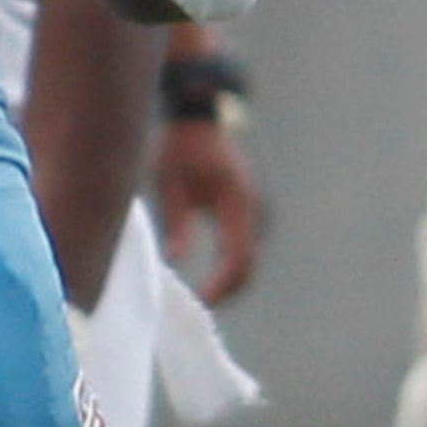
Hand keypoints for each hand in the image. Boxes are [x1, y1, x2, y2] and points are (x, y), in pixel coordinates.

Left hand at [155, 113, 260, 303]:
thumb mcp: (168, 183)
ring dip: (232, 279)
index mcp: (237, 201)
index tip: (202, 301)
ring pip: (251, 257)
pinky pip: (247, 245)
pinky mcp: (252, 211)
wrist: (198, 120)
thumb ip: (175, 220)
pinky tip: (214, 277)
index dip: (222, 285)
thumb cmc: (179, 149)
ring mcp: (258, 209)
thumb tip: (177, 259)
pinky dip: (233, 265)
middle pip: (249, 264)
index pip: (238, 257)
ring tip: (204, 297)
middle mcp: (256, 209)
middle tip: (199, 306)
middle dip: (227, 289)